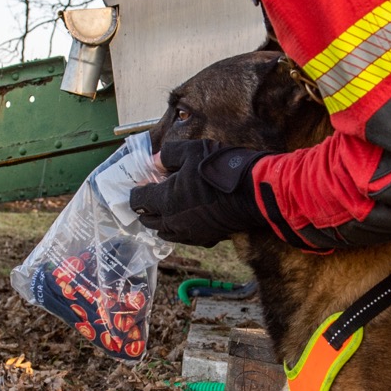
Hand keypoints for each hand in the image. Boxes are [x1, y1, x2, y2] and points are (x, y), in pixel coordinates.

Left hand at [129, 139, 267, 246]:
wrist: (252, 193)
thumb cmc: (220, 169)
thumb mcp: (191, 150)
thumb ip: (167, 155)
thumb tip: (155, 161)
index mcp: (165, 200)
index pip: (137, 201)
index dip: (137, 190)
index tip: (144, 182)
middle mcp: (173, 222)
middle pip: (148, 221)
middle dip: (147, 208)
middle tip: (154, 193)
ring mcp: (190, 233)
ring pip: (165, 232)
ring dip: (162, 220)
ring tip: (169, 207)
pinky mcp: (206, 240)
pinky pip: (184, 237)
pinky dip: (180, 228)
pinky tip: (188, 216)